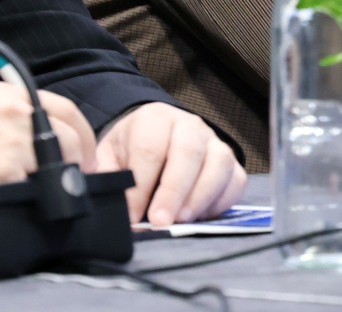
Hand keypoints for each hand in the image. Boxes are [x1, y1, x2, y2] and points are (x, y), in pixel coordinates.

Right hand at [0, 82, 97, 208]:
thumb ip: (18, 116)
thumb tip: (56, 136)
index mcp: (12, 94)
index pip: (66, 108)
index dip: (83, 133)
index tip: (86, 152)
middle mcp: (17, 110)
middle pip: (72, 133)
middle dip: (81, 158)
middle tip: (80, 176)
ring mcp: (14, 139)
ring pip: (63, 158)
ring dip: (64, 175)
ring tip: (54, 188)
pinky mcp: (7, 168)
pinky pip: (39, 184)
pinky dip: (38, 193)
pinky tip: (25, 196)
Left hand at [95, 102, 246, 226]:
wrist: (154, 138)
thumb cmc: (130, 150)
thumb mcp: (109, 157)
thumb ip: (107, 176)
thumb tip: (105, 199)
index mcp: (154, 119)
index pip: (150, 148)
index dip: (141, 184)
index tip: (132, 215)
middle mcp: (189, 125)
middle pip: (188, 151)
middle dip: (174, 190)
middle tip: (160, 221)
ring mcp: (214, 142)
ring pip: (219, 163)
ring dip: (201, 196)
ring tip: (182, 221)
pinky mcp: (231, 163)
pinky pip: (236, 180)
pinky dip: (222, 202)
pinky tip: (201, 219)